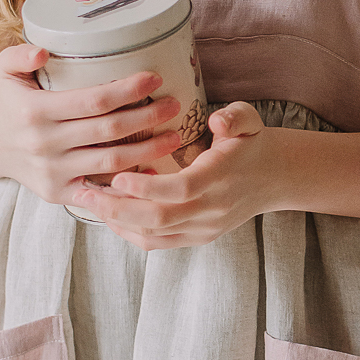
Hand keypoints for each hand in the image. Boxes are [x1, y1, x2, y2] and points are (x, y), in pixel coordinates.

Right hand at [0, 44, 183, 204]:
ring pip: (111, 164)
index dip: (127, 90)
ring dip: (148, 151)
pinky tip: (154, 173)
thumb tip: (43, 52)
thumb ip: (18, 55)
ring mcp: (51, 172)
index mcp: (34, 111)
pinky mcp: (57, 193)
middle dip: (147, 117)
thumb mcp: (3, 69)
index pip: (92, 102)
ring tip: (175, 136)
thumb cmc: (7, 99)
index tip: (155, 79)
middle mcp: (43, 144)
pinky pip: (99, 192)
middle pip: (108, 132)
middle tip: (174, 105)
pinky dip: (127, 185)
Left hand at [75, 102, 275, 249]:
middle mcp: (213, 209)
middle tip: (86, 193)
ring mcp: (205, 228)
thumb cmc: (250, 143)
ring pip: (154, 235)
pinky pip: (159, 243)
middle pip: (160, 219)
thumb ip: (235, 117)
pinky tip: (112, 215)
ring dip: (118, 221)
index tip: (116, 176)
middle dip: (118, 209)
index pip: (181, 190)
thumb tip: (216, 121)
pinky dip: (130, 232)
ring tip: (91, 202)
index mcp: (222, 177)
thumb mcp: (249, 120)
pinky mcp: (198, 237)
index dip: (146, 188)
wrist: (272, 178)